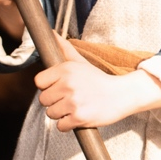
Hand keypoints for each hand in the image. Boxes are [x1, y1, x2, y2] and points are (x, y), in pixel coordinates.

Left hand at [35, 35, 160, 131]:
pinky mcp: (79, 117)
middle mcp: (68, 84)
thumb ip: (64, 48)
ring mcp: (73, 102)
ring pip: (50, 114)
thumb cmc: (98, 80)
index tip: (59, 87)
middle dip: (55, 101)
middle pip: (43, 100)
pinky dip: (68, 124)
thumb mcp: (81, 62)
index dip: (48, 86)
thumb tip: (50, 33)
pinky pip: (60, 126)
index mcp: (66, 69)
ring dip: (61, 114)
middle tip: (70, 98)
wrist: (122, 95)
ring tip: (75, 107)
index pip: (39, 82)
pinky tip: (78, 116)